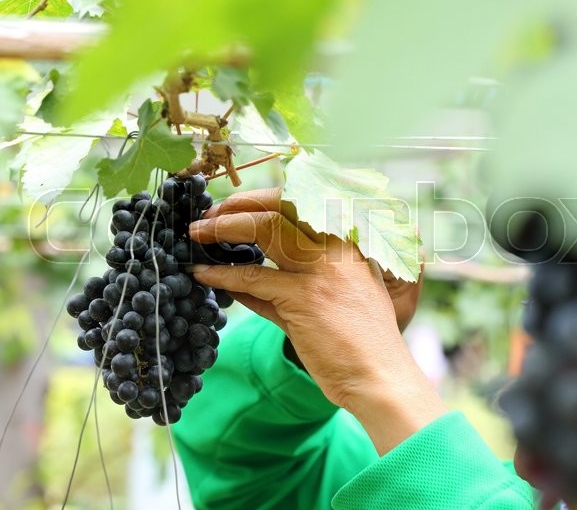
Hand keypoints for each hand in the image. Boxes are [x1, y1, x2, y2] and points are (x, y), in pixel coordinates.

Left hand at [189, 188, 445, 454]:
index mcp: (348, 243)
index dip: (262, 199)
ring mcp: (321, 269)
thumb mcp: (337, 298)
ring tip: (196, 233)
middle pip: (280, 206)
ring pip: (263, 229)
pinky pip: (252, 278)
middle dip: (239, 204)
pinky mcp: (304, 297)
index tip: (235, 205)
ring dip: (222, 228)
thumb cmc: (362, 342)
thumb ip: (295, 282)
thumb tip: (248, 275)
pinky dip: (221, 274)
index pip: (301, 203)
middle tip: (209, 214)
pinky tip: (201, 273)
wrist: (380, 377)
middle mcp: (336, 247)